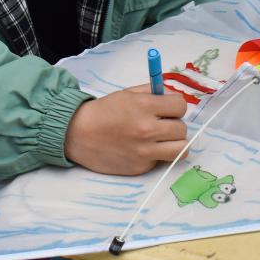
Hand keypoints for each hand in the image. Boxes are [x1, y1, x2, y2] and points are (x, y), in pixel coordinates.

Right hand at [64, 84, 187, 175]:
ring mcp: (144, 151)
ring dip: (175, 143)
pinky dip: (157, 155)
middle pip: (182, 129)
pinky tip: (143, 148)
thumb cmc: (104, 112)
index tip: (169, 108)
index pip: (181, 106)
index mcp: (144, 106)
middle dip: (175, 124)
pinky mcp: (140, 167)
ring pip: (181, 149)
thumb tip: (174, 96)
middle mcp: (146, 130)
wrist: (78, 134)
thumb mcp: (128, 93)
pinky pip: (162, 160)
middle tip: (163, 124)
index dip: (176, 106)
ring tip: (164, 140)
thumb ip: (154, 92)